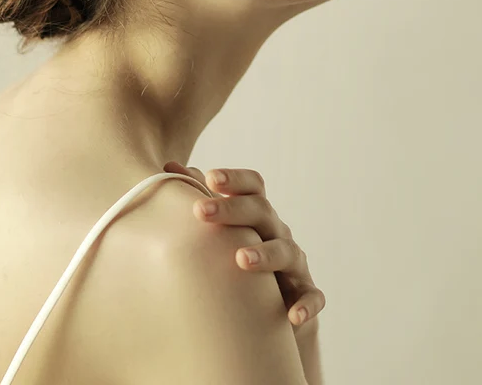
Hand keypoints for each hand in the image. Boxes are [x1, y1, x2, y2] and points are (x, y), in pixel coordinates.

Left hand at [162, 160, 325, 328]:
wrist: (267, 311)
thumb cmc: (238, 260)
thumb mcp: (223, 230)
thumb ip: (200, 197)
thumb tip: (169, 166)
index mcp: (257, 214)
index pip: (253, 186)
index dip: (234, 179)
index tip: (210, 177)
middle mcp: (277, 232)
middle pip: (261, 211)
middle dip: (232, 209)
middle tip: (201, 212)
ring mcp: (295, 263)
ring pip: (286, 251)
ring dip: (265, 254)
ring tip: (240, 259)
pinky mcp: (305, 294)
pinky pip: (313, 297)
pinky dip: (307, 305)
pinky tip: (293, 315)